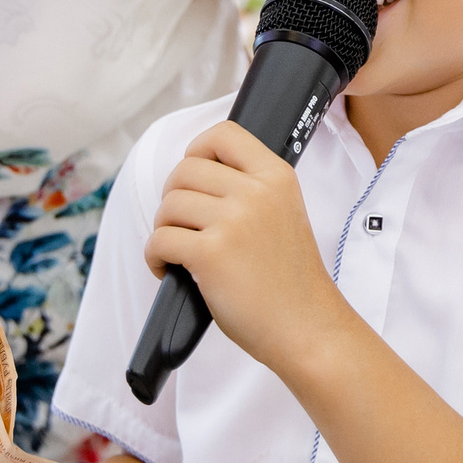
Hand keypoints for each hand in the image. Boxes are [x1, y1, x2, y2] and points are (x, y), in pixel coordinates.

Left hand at [144, 121, 341, 371]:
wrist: (307, 328)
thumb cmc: (291, 281)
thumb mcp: (284, 214)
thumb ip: (250, 189)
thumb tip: (194, 178)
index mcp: (276, 176)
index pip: (223, 134)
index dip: (196, 151)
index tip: (193, 178)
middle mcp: (256, 192)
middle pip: (185, 170)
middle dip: (173, 199)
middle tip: (183, 226)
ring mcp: (234, 221)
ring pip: (169, 205)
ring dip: (164, 229)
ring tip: (179, 251)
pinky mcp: (211, 253)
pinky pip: (160, 239)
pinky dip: (155, 257)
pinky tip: (168, 269)